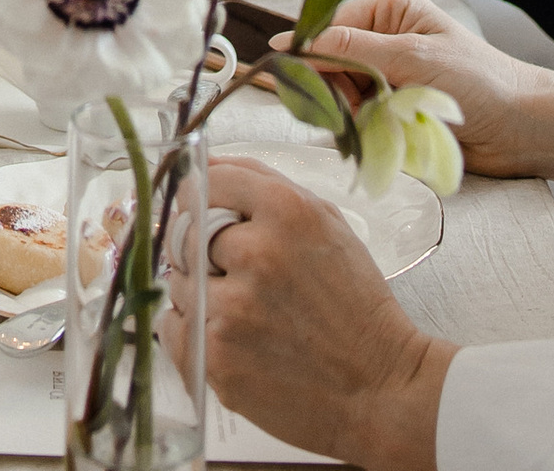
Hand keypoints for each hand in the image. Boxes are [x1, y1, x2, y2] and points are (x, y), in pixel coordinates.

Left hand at [180, 160, 452, 470]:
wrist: (381, 390)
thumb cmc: (356, 306)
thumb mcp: (326, 223)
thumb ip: (264, 184)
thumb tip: (204, 163)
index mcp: (286, 212)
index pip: (207, 180)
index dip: (205, 197)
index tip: (209, 212)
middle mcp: (254, 255)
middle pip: (187, 232)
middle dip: (204, 249)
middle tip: (236, 272)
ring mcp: (232, 312)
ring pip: (179, 282)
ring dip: (201, 293)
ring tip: (246, 313)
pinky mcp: (217, 361)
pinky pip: (172, 328)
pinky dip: (191, 330)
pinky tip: (228, 337)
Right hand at [290, 0, 553, 181]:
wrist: (524, 129)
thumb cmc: (479, 81)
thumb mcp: (411, 56)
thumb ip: (349, 49)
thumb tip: (288, 39)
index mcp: (389, 11)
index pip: (330, 27)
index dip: (313, 55)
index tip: (298, 81)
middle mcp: (386, 41)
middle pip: (333, 66)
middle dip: (340, 92)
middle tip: (360, 110)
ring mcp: (392, 79)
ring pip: (345, 99)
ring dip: (358, 118)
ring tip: (387, 126)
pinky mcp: (398, 114)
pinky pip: (364, 123)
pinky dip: (372, 134)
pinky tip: (391, 139)